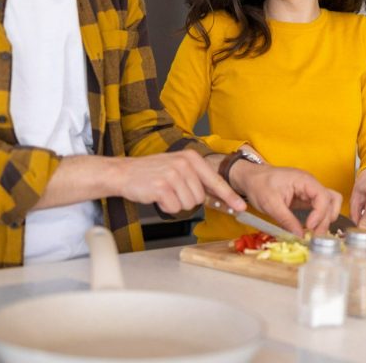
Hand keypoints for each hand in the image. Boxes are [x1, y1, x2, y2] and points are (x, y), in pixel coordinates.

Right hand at [114, 151, 244, 214]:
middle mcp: (184, 163)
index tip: (240, 207)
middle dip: (187, 200)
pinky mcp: (162, 186)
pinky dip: (166, 207)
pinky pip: (174, 208)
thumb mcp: (178, 169)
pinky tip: (157, 196)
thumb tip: (221, 199)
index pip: (215, 180)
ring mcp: (173, 174)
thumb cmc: (152, 173)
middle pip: (200, 198)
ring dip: (176, 204)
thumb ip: (199, 181)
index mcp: (191, 158)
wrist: (124, 173)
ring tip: (164, 192)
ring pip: (188, 205)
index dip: (229, 197)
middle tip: (172, 191)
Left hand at [231, 162, 341, 236]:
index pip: (322, 196)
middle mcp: (310, 184)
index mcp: (303, 180)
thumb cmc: (259, 185)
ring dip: (326, 218)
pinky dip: (320, 218)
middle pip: (330, 201)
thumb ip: (286, 220)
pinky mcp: (306, 198)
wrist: (251, 178)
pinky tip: (311, 228)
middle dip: (324, 220)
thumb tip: (299, 236)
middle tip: (313, 236)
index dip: (320, 213)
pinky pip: (320, 207)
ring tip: (315, 232)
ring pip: (329, 203)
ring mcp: (309, 191)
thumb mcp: (270, 204)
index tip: (309, 227)